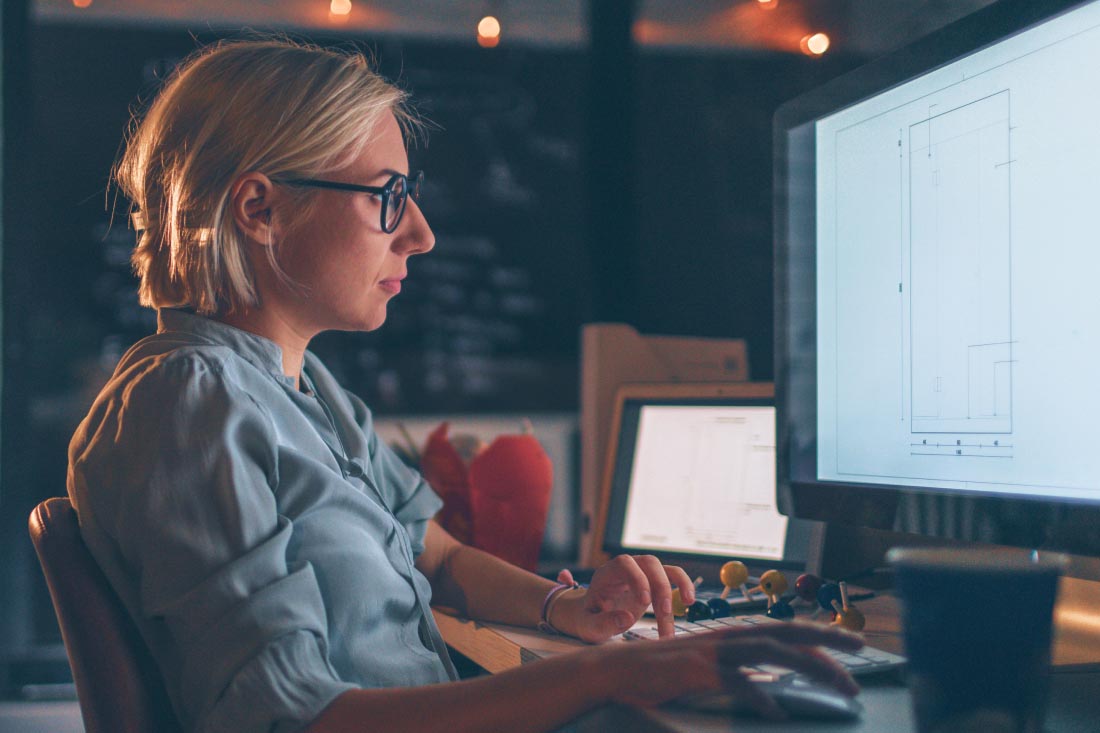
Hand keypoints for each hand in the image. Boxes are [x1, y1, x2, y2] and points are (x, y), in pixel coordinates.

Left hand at [553, 555, 694, 641]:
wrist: (592, 615)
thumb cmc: (588, 618)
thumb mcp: (588, 626)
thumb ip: (603, 623)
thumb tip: (627, 617)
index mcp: (607, 574)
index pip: (624, 563)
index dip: (637, 578)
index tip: (645, 601)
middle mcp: (626, 568)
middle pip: (649, 564)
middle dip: (660, 587)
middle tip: (664, 613)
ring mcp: (642, 573)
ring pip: (664, 570)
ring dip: (676, 589)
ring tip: (685, 607)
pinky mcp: (653, 582)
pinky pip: (672, 577)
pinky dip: (683, 586)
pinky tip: (689, 601)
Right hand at [598, 621, 863, 717]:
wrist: (619, 671)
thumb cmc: (663, 674)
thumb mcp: (707, 669)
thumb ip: (737, 672)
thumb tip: (770, 688)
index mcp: (732, 636)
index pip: (784, 630)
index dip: (818, 635)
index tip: (850, 644)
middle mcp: (727, 637)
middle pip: (785, 632)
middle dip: (826, 640)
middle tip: (861, 650)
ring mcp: (712, 652)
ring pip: (770, 650)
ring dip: (809, 665)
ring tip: (839, 683)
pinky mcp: (696, 670)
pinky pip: (734, 681)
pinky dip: (757, 694)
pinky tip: (775, 710)